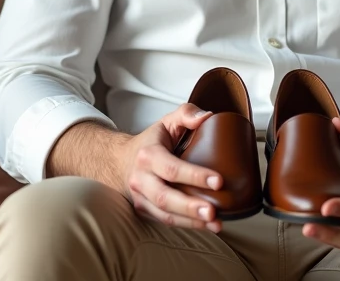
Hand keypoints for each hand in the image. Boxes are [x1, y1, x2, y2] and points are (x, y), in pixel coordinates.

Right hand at [114, 103, 224, 232]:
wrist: (120, 161)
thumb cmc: (151, 142)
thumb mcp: (167, 122)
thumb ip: (187, 114)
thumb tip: (207, 117)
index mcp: (148, 155)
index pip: (171, 168)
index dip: (194, 175)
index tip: (218, 180)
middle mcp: (141, 179)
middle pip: (164, 197)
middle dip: (190, 206)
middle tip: (213, 211)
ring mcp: (141, 198)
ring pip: (164, 214)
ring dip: (191, 221)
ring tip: (215, 223)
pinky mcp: (145, 211)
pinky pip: (165, 221)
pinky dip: (186, 225)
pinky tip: (207, 226)